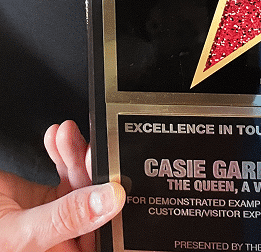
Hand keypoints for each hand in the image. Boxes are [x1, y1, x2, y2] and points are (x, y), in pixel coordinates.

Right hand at [0, 121, 124, 251]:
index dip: (119, 217)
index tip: (124, 182)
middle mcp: (60, 245)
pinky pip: (64, 175)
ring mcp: (51, 223)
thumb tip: (111, 200)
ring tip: (66, 134)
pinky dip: (63, 153)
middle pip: (96, 208)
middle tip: (91, 144)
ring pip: (82, 185)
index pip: (104, 241)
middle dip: (95, 171)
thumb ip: (66, 216)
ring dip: (77, 154)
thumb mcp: (21, 233)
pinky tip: (57, 138)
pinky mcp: (40, 202)